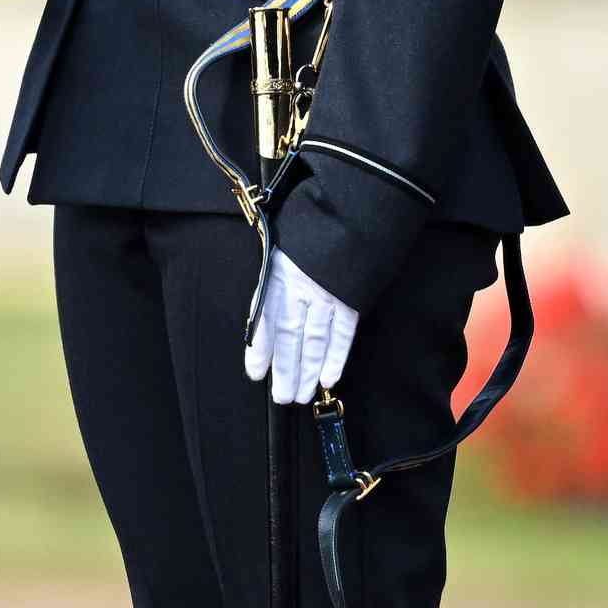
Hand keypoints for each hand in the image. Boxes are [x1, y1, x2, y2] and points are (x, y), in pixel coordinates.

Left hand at [243, 245, 359, 405]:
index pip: (265, 317)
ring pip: (315, 339)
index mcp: (278, 273)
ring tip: (302, 395)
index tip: (256, 373)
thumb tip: (262, 325)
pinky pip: (343, 332)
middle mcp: (300, 285)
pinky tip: (329, 378)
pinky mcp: (351, 296)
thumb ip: (274, 286)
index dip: (260, 348)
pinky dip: (336, 356)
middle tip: (283, 396)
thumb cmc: (310, 234)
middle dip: (286, 369)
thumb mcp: (282, 252)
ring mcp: (327, 292)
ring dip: (309, 370)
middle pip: (289, 335)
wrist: (350, 211)